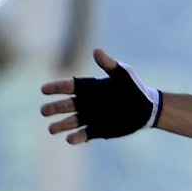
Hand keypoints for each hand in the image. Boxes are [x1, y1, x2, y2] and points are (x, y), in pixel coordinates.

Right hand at [41, 48, 161, 143]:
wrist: (147, 108)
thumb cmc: (134, 88)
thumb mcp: (122, 74)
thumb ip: (108, 64)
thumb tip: (96, 51)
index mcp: (88, 87)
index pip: (67, 86)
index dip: (55, 88)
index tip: (44, 90)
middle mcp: (85, 102)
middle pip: (65, 105)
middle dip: (53, 108)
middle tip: (43, 111)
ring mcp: (90, 117)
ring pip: (70, 122)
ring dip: (60, 125)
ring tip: (51, 129)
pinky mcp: (97, 130)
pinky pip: (83, 134)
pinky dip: (76, 137)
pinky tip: (69, 139)